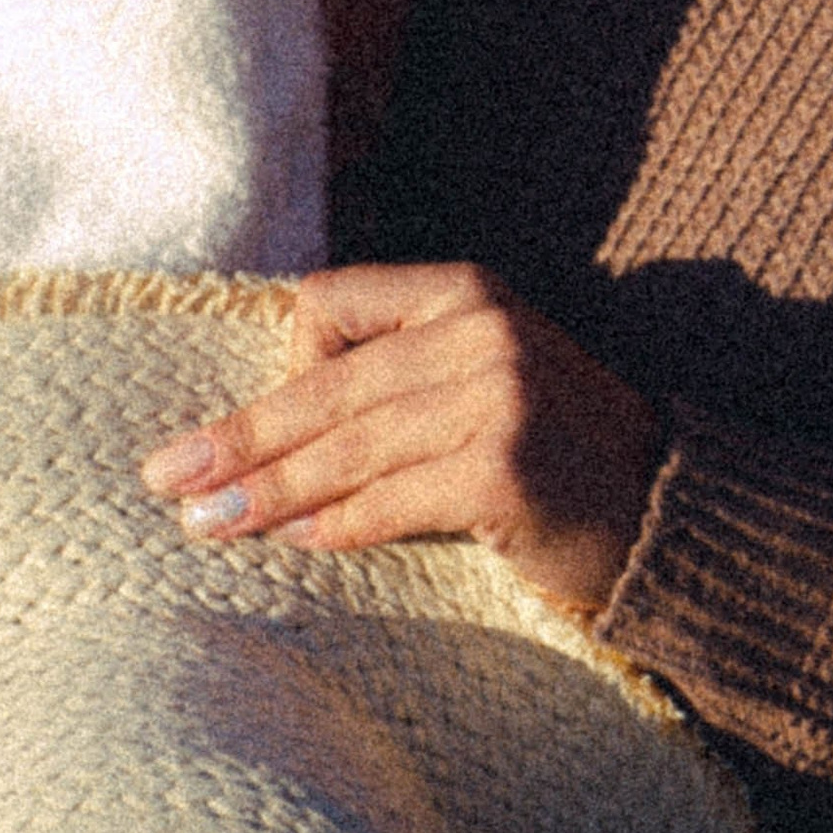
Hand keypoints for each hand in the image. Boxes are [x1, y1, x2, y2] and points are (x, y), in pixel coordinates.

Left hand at [140, 262, 662, 618]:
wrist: (668, 510)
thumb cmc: (557, 446)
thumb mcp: (483, 372)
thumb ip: (398, 370)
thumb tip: (270, 410)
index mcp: (466, 288)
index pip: (329, 304)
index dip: (284, 365)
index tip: (252, 425)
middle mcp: (480, 328)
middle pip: (325, 384)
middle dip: (238, 435)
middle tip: (165, 476)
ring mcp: (498, 398)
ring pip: (347, 447)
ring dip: (268, 492)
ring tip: (206, 524)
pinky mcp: (506, 473)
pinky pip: (392, 503)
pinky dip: (337, 528)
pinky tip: (296, 544)